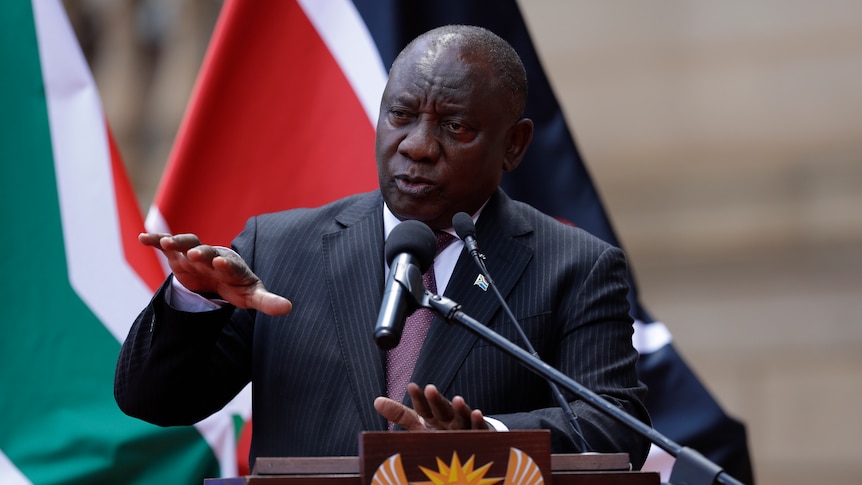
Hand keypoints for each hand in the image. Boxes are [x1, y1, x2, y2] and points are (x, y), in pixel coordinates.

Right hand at [139, 232, 291, 315]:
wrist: (219, 275)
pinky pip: (167, 245)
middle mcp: (215, 256)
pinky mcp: (179, 256)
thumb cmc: (237, 285)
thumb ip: (267, 301)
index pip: (231, 265)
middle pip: (209, 252)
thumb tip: (289, 308)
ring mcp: (196, 254)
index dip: (227, 264)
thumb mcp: (252, 296)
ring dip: (178, 243)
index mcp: (233, 266)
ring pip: (188, 244)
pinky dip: (156, 240)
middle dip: (203, 253)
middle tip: (195, 255)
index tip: (221, 263)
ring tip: (166, 244)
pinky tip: (143, 238)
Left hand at [374, 383, 488, 430]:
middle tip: (431, 389)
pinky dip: (477, 421)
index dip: (417, 398)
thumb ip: (399, 414)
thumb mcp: (419, 424)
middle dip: (436, 400)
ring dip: (460, 408)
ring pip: (460, 417)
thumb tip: (377, 401)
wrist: (470, 440)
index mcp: (432, 418)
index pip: (422, 408)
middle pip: (441, 409)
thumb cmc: (442, 432)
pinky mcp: (478, 434)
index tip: (411, 386)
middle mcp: (447, 420)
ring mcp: (462, 426)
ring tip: (457, 399)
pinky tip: (476, 413)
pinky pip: (477, 428)